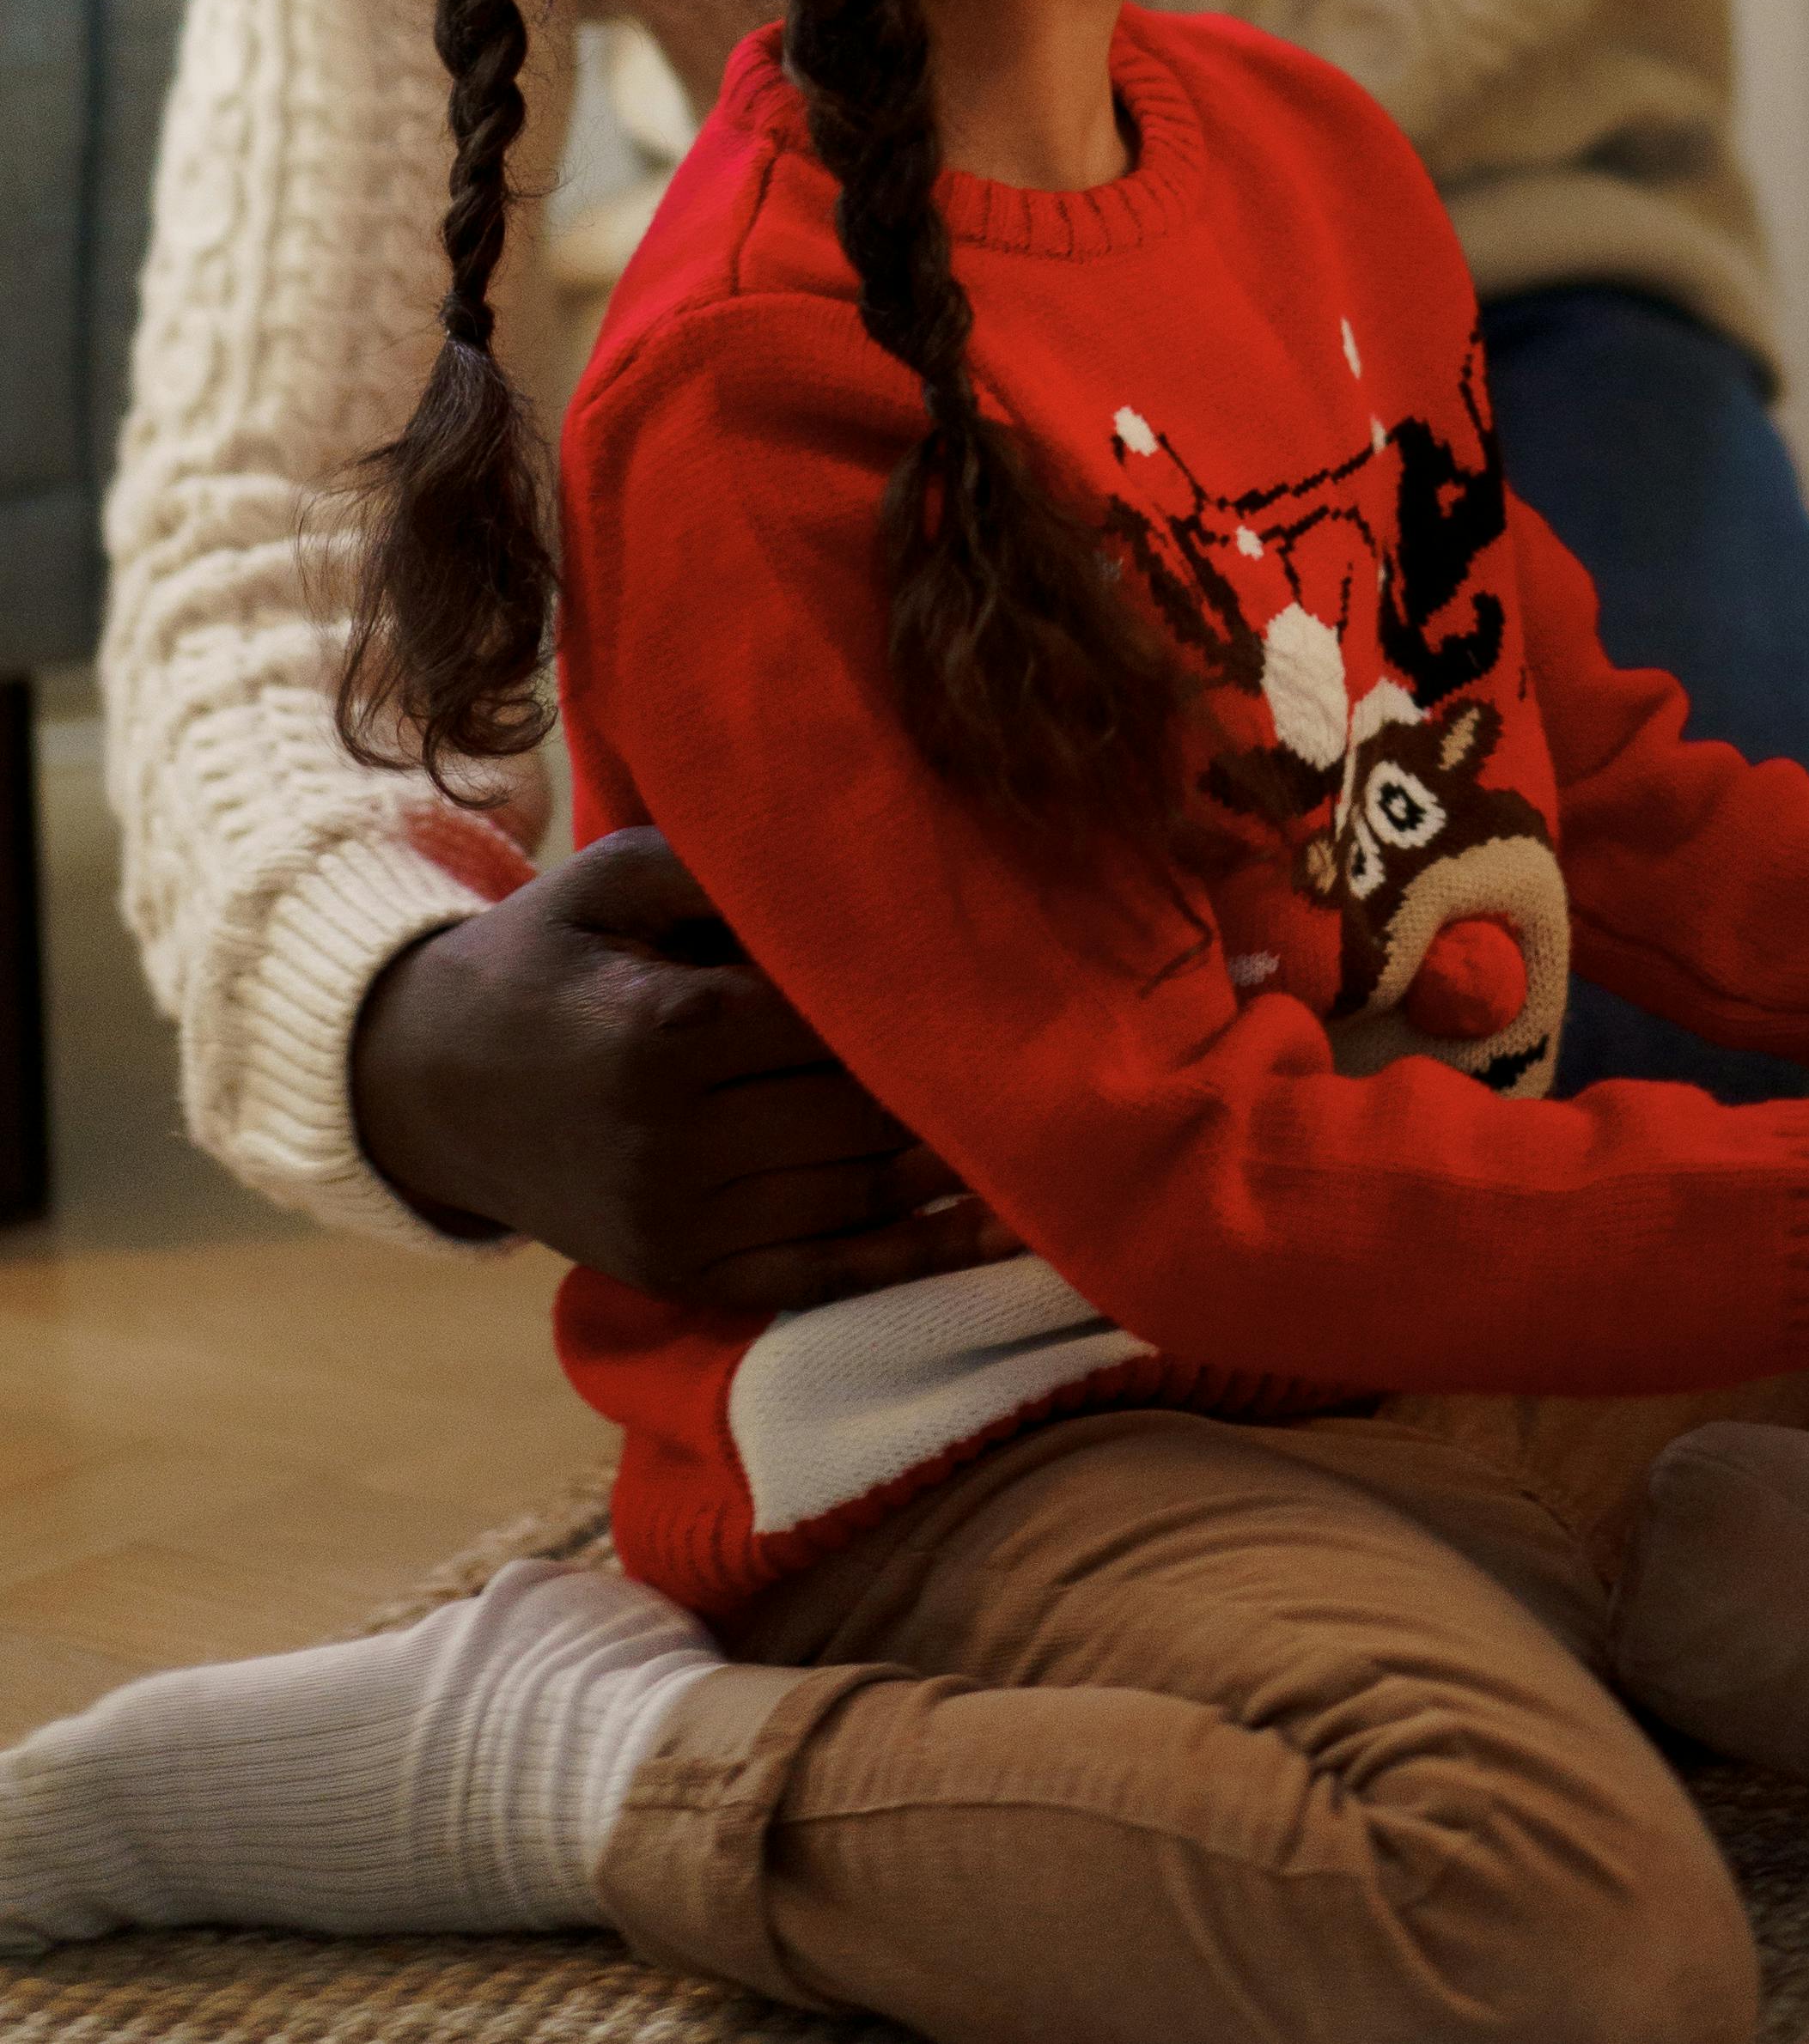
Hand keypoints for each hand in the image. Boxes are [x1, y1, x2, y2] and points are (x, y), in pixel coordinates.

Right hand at [349, 824, 1014, 1309]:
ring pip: (859, 1194)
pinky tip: (1008, 1228)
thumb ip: (718, 862)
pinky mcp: (685, 1277)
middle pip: (858, 1108)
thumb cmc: (546, 957)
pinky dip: (921, 1259)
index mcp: (663, 1029)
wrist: (430, 1085)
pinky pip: (825, 1277)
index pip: (832, 1017)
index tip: (1005, 964)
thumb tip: (840, 850)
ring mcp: (678, 1224)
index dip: (921, 991)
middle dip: (951, 1072)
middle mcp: (674, 1141)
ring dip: (960, 1161)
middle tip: (1055, 1030)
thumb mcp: (612, 878)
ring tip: (1057, 1115)